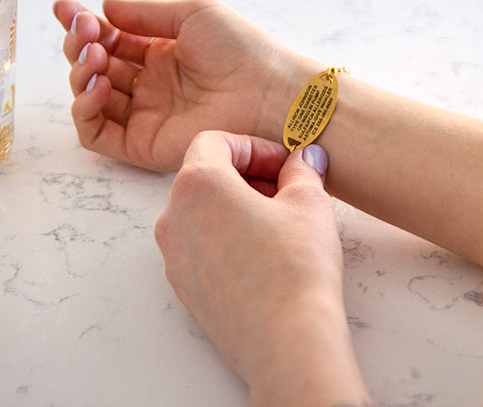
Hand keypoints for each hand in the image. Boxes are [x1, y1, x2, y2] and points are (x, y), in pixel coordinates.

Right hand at [53, 0, 313, 171]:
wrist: (269, 93)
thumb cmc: (242, 49)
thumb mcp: (192, 15)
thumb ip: (144, 14)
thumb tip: (104, 6)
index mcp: (162, 54)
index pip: (110, 40)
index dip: (84, 24)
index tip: (65, 7)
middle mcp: (151, 86)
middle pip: (95, 67)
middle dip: (80, 45)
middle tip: (87, 32)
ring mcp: (147, 116)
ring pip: (90, 98)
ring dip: (80, 73)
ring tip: (96, 56)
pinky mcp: (144, 145)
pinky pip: (97, 134)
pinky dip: (86, 110)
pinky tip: (100, 86)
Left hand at [154, 131, 368, 405]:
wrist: (287, 341)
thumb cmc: (295, 267)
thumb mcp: (309, 202)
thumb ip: (302, 170)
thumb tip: (304, 159)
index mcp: (196, 185)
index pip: (215, 142)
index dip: (254, 146)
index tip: (284, 163)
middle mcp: (173, 218)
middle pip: (205, 176)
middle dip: (247, 176)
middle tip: (287, 189)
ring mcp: (174, 257)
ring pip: (201, 213)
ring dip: (237, 207)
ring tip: (280, 223)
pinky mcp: (184, 288)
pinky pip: (201, 247)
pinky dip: (227, 238)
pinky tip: (265, 255)